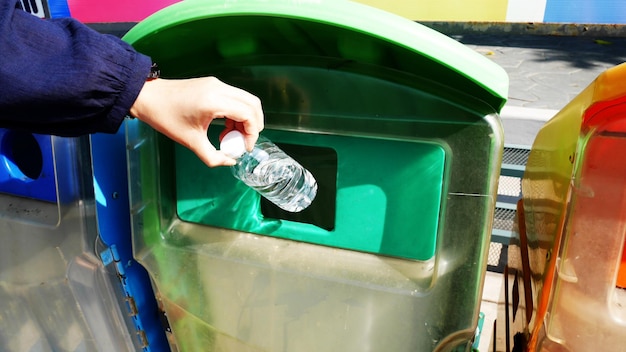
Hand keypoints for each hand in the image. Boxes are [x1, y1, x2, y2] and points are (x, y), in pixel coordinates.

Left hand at [130, 77, 263, 166]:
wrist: (146, 96)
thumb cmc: (165, 118)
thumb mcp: (190, 142)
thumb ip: (213, 156)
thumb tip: (230, 161)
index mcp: (214, 101)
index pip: (248, 114)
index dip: (252, 134)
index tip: (244, 148)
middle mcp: (219, 88)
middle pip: (253, 104)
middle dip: (254, 125)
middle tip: (244, 141)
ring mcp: (217, 84)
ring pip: (246, 99)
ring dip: (245, 119)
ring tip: (231, 135)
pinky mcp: (213, 84)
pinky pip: (235, 97)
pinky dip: (237, 112)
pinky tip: (224, 126)